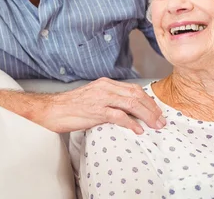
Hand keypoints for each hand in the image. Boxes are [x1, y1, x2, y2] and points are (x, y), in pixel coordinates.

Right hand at [38, 77, 165, 134]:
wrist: (52, 110)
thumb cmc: (72, 107)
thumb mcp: (94, 98)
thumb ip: (110, 100)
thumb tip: (128, 111)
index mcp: (106, 84)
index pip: (134, 89)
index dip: (149, 101)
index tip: (157, 112)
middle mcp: (105, 88)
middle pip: (137, 95)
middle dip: (152, 108)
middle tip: (161, 121)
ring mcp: (101, 98)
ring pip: (131, 104)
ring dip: (147, 116)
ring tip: (155, 125)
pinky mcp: (95, 111)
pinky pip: (118, 116)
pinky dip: (131, 123)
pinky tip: (138, 130)